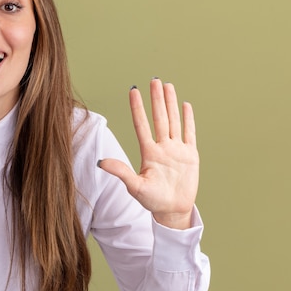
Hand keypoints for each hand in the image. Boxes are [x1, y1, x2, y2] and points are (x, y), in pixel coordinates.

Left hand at [97, 79, 198, 228]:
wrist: (172, 211)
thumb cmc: (151, 200)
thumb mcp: (134, 186)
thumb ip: (120, 171)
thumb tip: (100, 162)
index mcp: (148, 152)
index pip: (141, 125)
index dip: (137, 108)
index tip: (133, 91)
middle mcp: (162, 147)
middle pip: (159, 118)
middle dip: (156, 99)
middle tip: (154, 79)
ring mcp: (176, 150)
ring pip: (174, 121)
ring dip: (171, 103)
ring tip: (168, 86)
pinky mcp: (190, 155)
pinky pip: (189, 134)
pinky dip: (188, 120)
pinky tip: (185, 105)